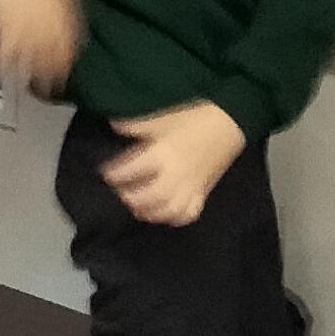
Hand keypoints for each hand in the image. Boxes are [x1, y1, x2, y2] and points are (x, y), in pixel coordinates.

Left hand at [103, 100, 245, 226]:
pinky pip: (187, 214)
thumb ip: (136, 125)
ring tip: (136, 204)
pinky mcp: (203, 194)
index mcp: (162, 154)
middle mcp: (174, 176)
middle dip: (128, 196)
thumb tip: (113, 125)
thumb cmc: (195, 118)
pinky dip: (172, 218)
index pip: (131, 170)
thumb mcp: (163, 117)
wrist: (230, 123)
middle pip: (146, 196)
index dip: (114, 173)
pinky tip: (163, 212)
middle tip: (118, 191)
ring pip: (165, 210)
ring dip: (147, 211)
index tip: (104, 173)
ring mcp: (190, 188)